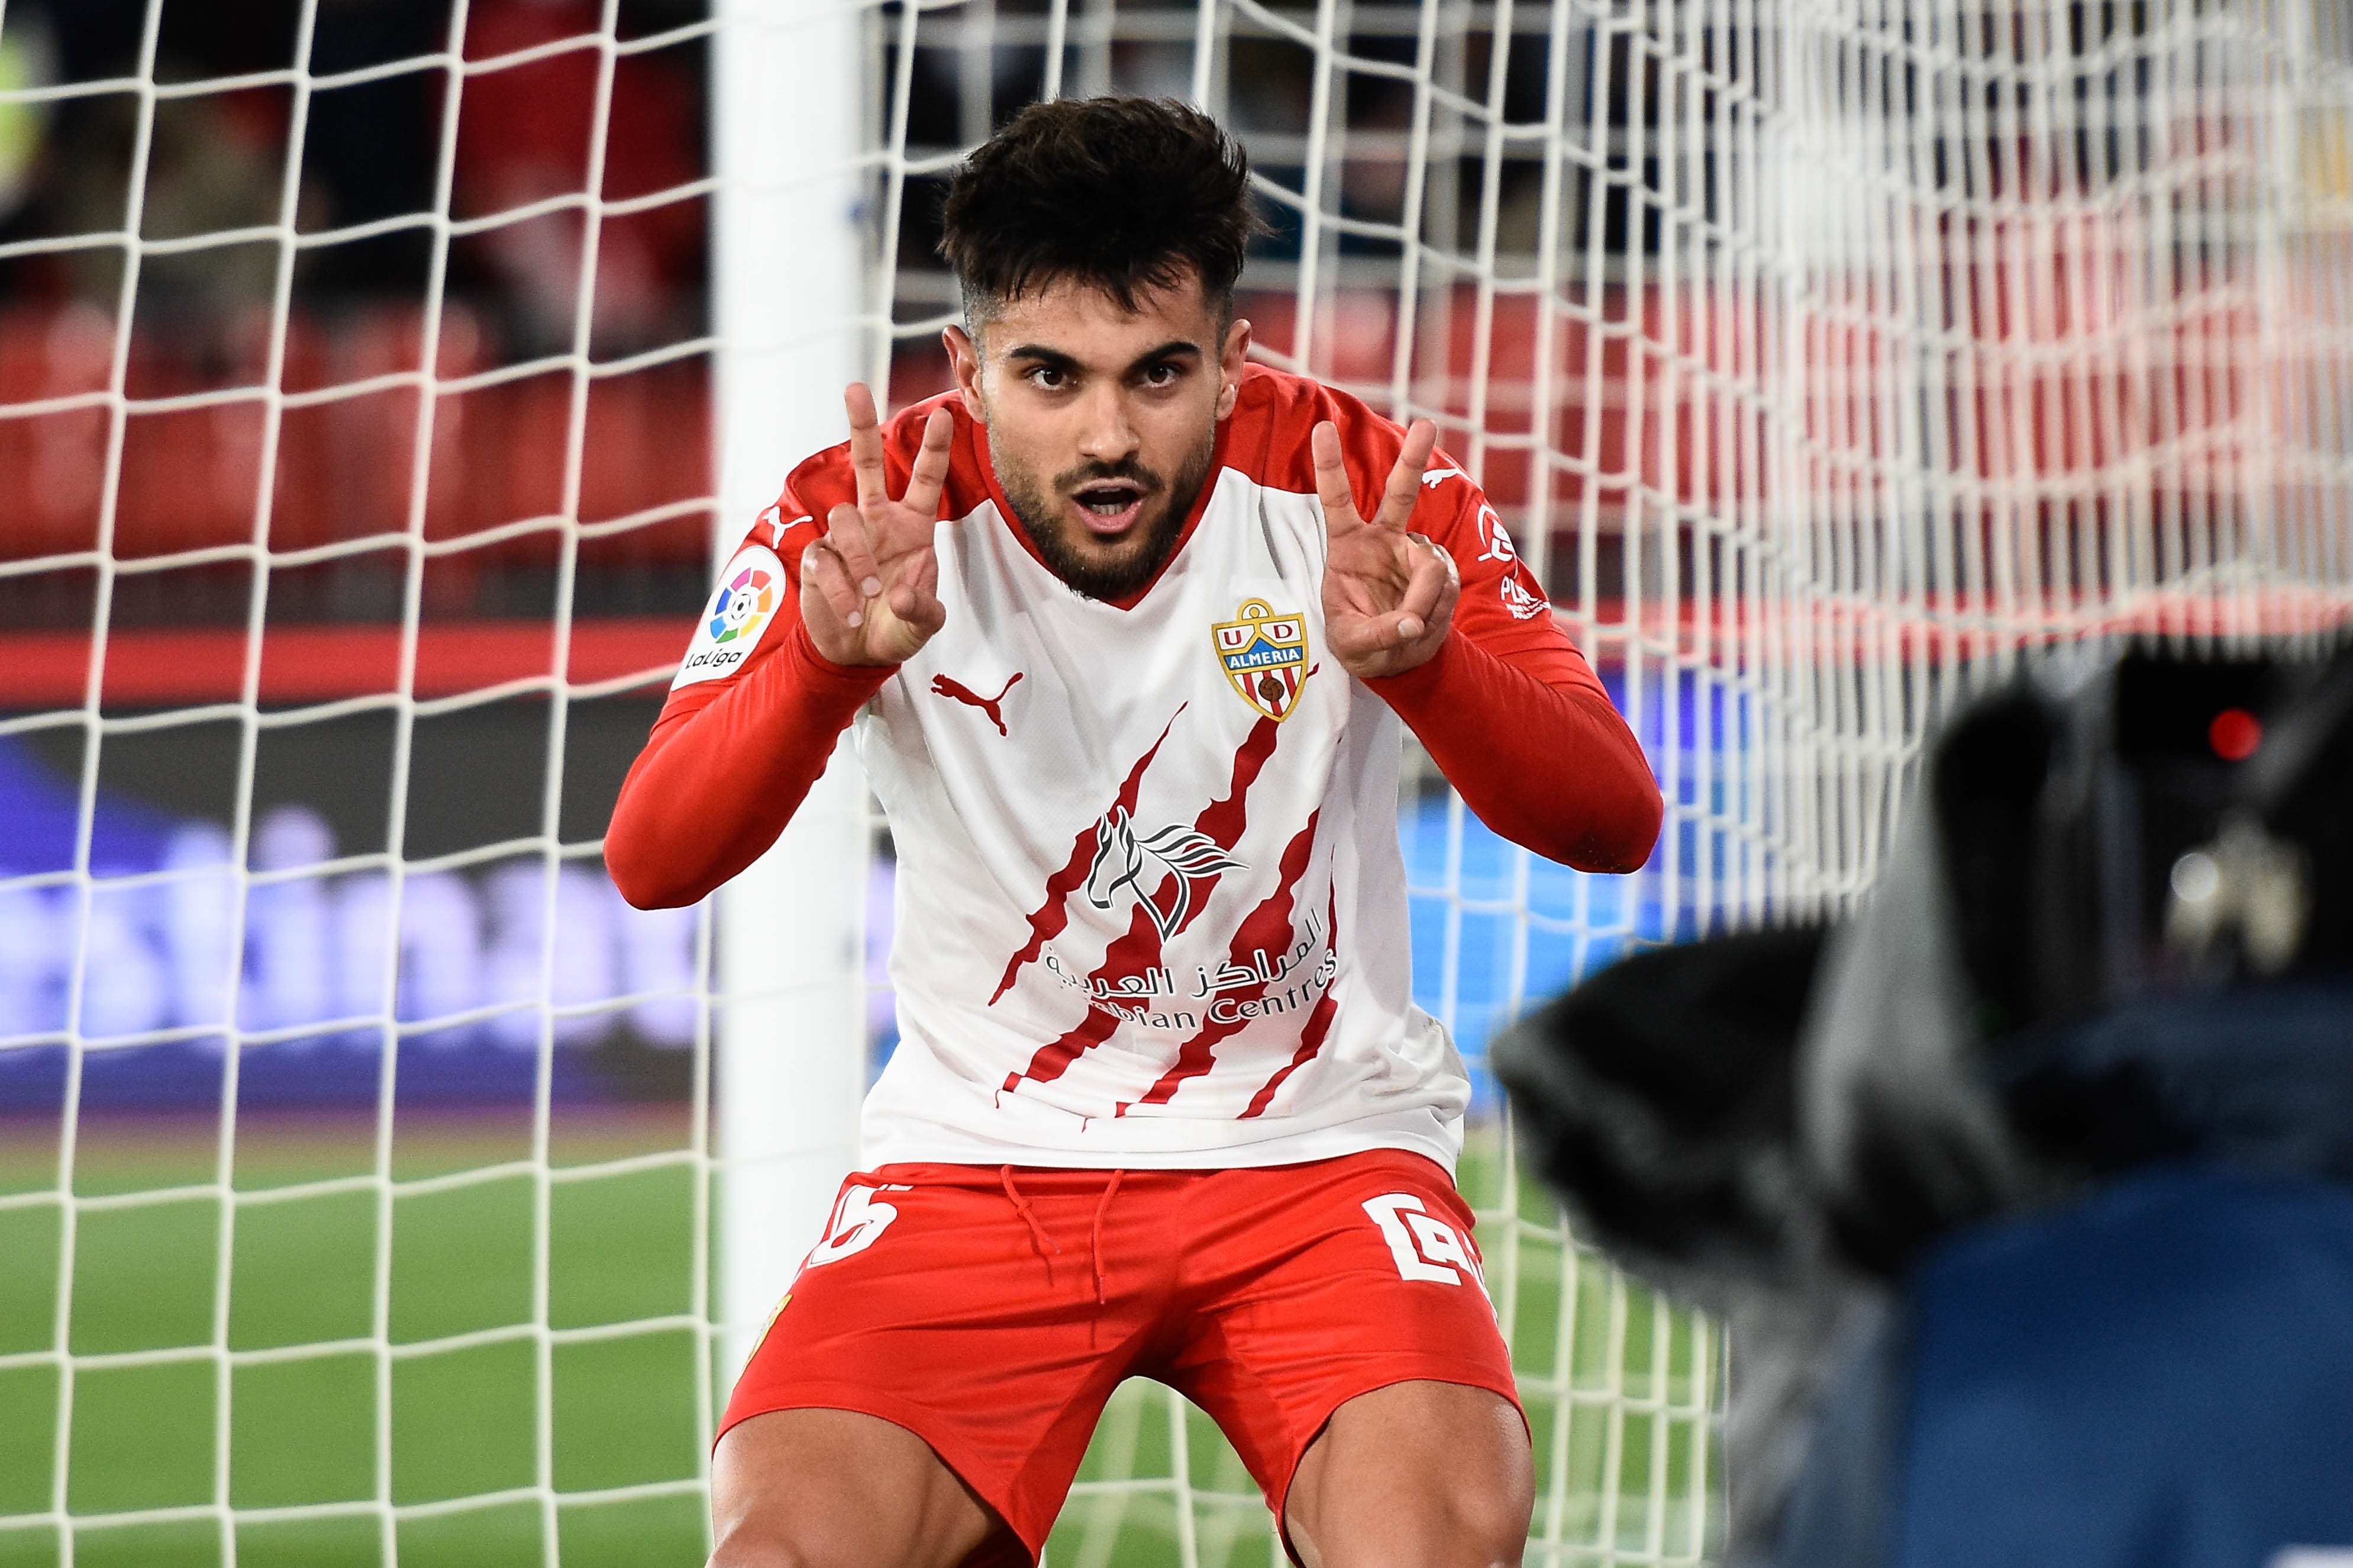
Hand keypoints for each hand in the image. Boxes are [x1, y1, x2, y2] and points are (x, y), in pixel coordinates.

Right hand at [800, 384, 956, 666]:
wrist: (858, 653)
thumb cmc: (898, 627)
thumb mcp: (924, 624)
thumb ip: (921, 609)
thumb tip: (897, 594)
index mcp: (912, 526)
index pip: (924, 480)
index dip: (932, 449)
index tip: (943, 414)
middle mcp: (877, 522)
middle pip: (867, 463)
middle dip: (861, 425)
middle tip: (856, 389)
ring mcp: (845, 538)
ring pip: (844, 519)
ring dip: (860, 559)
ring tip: (872, 596)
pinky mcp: (818, 559)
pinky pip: (825, 561)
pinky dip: (841, 590)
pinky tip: (851, 612)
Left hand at [1314, 417, 1460, 679]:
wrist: (1394, 657)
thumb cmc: (1359, 641)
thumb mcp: (1353, 644)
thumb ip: (1378, 634)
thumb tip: (1413, 623)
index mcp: (1347, 545)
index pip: (1337, 500)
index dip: (1330, 465)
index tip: (1323, 427)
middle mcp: (1383, 540)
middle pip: (1400, 493)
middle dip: (1414, 460)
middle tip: (1426, 424)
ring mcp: (1415, 553)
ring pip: (1432, 569)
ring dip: (1424, 605)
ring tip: (1410, 630)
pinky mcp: (1440, 571)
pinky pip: (1446, 590)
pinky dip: (1437, 613)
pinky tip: (1424, 626)